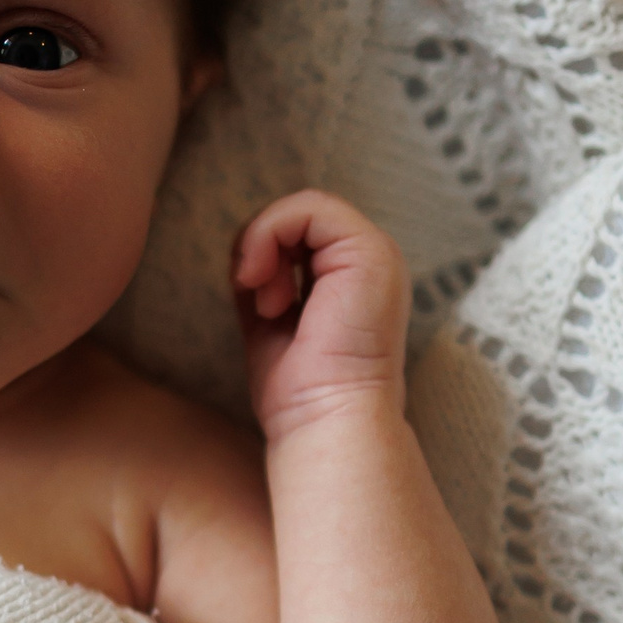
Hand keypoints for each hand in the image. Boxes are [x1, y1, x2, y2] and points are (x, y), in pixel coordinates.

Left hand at [232, 189, 409, 443]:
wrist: (325, 416)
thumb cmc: (298, 387)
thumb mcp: (268, 317)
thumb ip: (263, 276)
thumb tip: (246, 249)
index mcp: (350, 275)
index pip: (296, 231)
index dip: (264, 252)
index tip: (258, 301)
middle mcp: (367, 259)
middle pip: (298, 216)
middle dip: (263, 248)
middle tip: (261, 300)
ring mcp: (375, 252)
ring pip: (303, 206)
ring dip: (266, 246)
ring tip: (269, 300)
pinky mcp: (370, 251)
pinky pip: (309, 208)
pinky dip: (271, 236)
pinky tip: (268, 287)